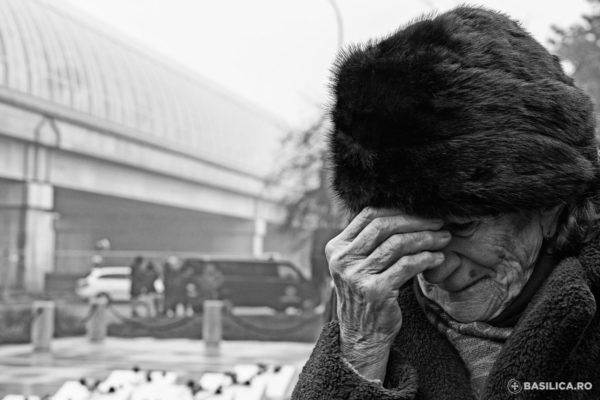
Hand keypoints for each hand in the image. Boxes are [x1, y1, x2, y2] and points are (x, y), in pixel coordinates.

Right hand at [326, 207, 449, 380]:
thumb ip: (368, 241)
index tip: (421, 210)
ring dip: (425, 238)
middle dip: (415, 221)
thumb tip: (402, 211)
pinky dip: (426, 258)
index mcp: (336, 248)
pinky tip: (437, 257)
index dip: (397, 209)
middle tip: (437, 221)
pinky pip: (407, 265)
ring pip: (397, 244)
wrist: (362, 335)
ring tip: (442, 238)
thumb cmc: (365, 294)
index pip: (368, 215)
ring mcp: (357, 275)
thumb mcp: (357, 265)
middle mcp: (342, 259)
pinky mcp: (375, 290)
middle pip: (383, 226)